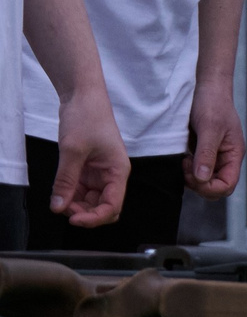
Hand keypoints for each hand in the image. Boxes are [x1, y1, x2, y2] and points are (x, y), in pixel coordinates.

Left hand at [50, 86, 128, 227]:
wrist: (83, 97)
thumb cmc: (86, 118)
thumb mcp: (73, 151)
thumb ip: (66, 181)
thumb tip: (58, 208)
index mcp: (118, 171)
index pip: (113, 206)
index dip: (94, 218)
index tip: (72, 219)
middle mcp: (112, 175)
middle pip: (104, 208)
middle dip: (85, 213)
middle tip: (63, 207)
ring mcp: (100, 174)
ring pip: (91, 202)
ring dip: (76, 206)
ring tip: (59, 197)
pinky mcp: (88, 170)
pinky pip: (81, 192)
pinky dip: (71, 196)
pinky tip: (60, 191)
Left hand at [185, 79, 244, 198]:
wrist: (205, 88)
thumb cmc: (212, 104)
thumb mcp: (210, 128)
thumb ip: (206, 154)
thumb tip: (202, 179)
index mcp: (233, 155)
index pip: (227, 185)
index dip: (209, 187)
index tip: (193, 172)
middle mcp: (225, 159)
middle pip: (215, 188)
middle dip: (198, 184)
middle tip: (184, 166)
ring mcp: (213, 157)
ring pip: (203, 182)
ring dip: (190, 177)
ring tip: (181, 160)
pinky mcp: (201, 153)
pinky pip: (195, 172)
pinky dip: (186, 170)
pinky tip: (180, 157)